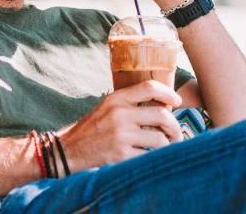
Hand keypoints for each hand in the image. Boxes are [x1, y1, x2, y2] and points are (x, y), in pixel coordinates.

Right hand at [56, 80, 182, 172]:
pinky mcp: (120, 156)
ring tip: (165, 147)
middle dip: (174, 127)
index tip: (176, 102)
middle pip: (162, 116)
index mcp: (116, 99)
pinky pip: (149, 157)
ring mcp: (120, 136)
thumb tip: (163, 106)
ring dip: (167, 145)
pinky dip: (153, 158)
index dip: (168, 93)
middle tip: (176, 134)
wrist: (68, 151)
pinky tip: (150, 158)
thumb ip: (130, 104)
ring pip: (160, 140)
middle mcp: (119, 115)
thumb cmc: (92, 129)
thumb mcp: (107, 108)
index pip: (150, 87)